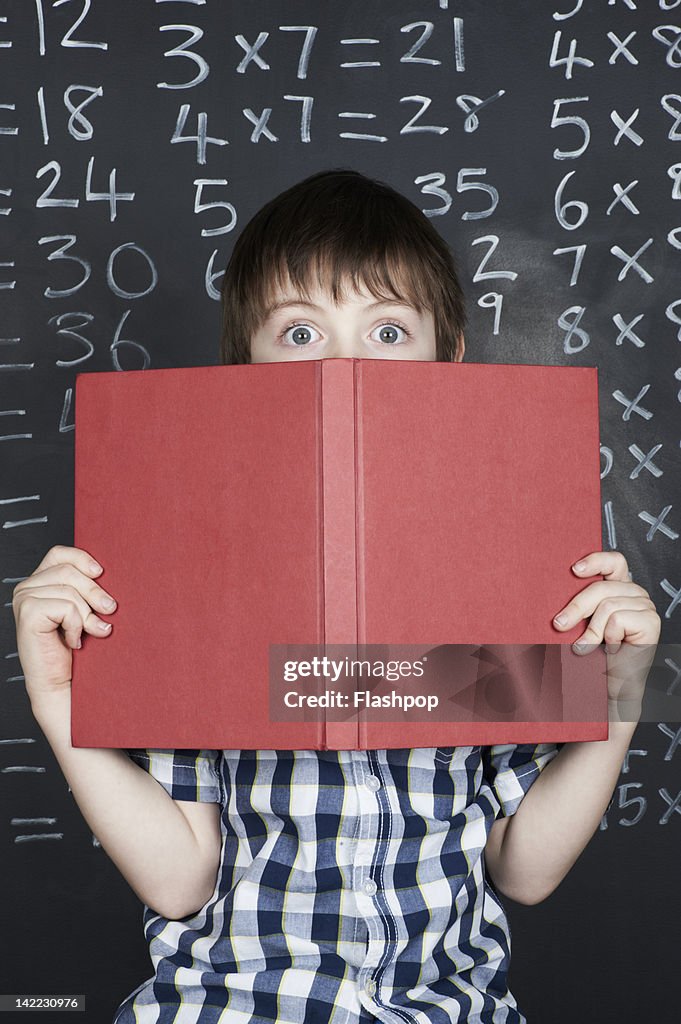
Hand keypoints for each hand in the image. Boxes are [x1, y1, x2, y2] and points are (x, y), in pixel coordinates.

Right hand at [12, 545, 116, 704]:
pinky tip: (73, 641)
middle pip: (69, 571)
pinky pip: (67, 607)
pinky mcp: (28, 613)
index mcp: (38, 582)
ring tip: (91, 631)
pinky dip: (77, 625)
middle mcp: (26, 588)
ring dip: (87, 614)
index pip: (60, 553)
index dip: (82, 559)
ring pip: (70, 590)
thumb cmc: (74, 650)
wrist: (61, 684)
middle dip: (95, 592)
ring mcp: (24, 600)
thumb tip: (107, 572)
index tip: (102, 573)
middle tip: (109, 610)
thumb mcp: (83, 611)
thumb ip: (86, 590)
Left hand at [552, 550, 660, 707]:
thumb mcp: (580, 624)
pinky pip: (617, 618)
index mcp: (620, 589)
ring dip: (592, 630)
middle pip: (602, 587)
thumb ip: (578, 604)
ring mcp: (646, 607)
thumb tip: (549, 587)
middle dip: (576, 607)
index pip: (614, 561)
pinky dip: (608, 636)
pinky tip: (612, 650)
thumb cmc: (590, 658)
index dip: (596, 560)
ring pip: (607, 604)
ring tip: (586, 647)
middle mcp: (635, 595)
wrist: (606, 692)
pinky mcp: (651, 622)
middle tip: (559, 624)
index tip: (574, 570)